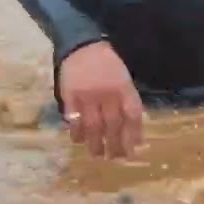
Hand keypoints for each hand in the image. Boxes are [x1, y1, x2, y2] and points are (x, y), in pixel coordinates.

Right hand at [57, 41, 144, 158]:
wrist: (82, 45)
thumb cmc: (106, 63)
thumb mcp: (123, 77)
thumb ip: (127, 99)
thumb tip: (131, 128)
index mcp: (124, 87)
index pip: (132, 115)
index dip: (134, 134)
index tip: (133, 150)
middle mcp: (108, 93)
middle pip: (113, 124)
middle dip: (115, 144)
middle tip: (114, 158)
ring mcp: (88, 95)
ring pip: (93, 126)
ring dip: (95, 143)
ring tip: (97, 155)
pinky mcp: (70, 96)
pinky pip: (73, 119)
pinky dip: (76, 132)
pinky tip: (78, 140)